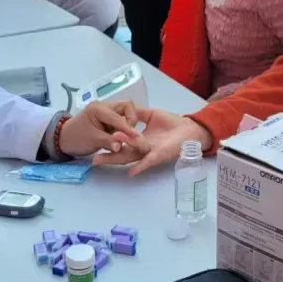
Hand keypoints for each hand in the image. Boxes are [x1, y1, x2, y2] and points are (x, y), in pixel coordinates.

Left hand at [57, 102, 141, 156]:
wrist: (64, 140)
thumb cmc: (76, 138)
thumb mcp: (92, 140)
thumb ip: (108, 142)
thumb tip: (121, 146)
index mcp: (99, 108)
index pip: (118, 116)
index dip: (128, 128)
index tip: (137, 137)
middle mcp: (105, 107)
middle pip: (126, 108)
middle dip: (130, 121)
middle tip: (130, 136)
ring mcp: (108, 112)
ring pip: (126, 114)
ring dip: (127, 126)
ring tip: (126, 139)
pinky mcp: (109, 119)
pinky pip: (121, 121)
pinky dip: (124, 130)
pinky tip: (123, 139)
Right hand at [93, 106, 213, 175]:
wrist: (189, 128)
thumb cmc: (171, 123)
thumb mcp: (151, 115)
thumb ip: (138, 113)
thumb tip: (123, 110)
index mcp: (139, 139)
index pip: (121, 142)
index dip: (109, 142)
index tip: (95, 142)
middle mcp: (142, 148)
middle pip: (122, 154)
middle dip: (108, 157)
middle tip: (94, 160)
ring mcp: (149, 152)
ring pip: (131, 155)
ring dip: (119, 156)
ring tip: (105, 155)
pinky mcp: (159, 154)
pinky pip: (148, 161)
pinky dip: (139, 166)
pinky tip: (130, 172)